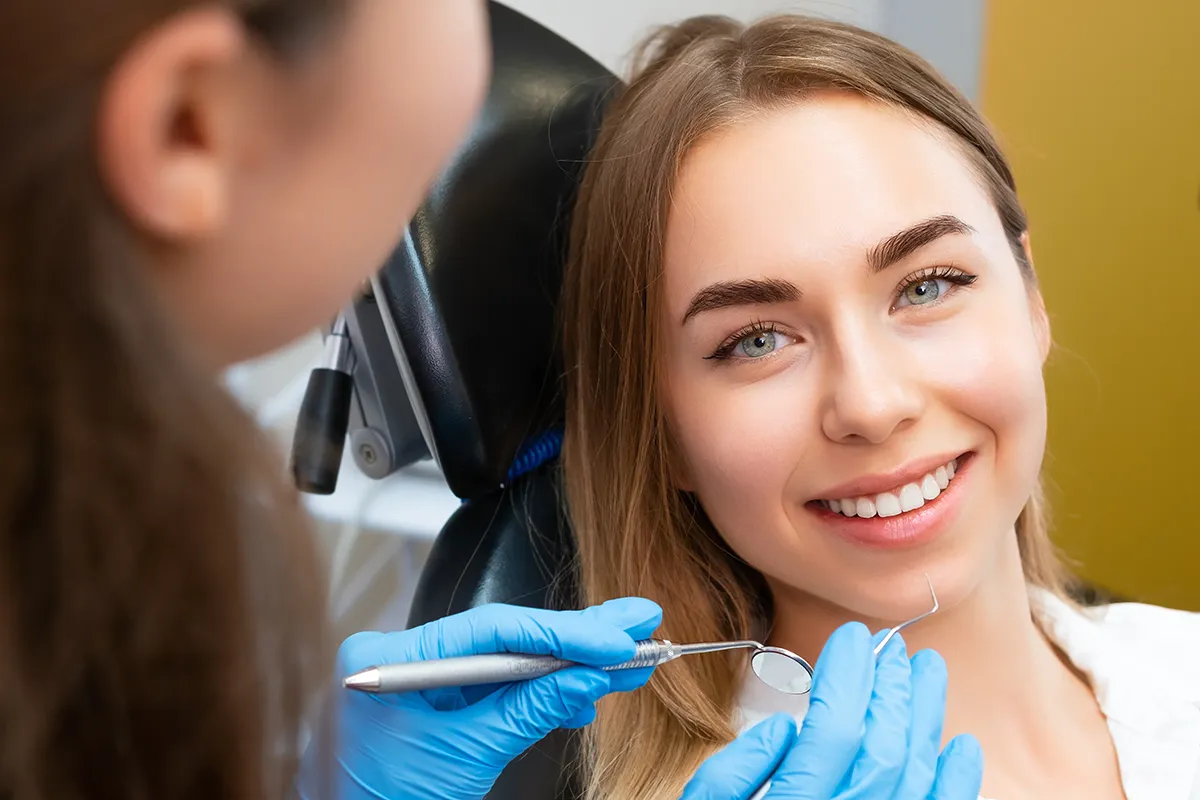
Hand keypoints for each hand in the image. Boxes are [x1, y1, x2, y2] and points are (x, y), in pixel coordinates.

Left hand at [304, 598, 661, 799]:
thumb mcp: (464, 758)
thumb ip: (527, 712)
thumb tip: (587, 679)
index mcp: (392, 657)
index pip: (492, 629)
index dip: (562, 632)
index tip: (613, 640)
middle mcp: (403, 654)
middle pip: (504, 633)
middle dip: (576, 634)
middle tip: (638, 620)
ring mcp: (421, 676)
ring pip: (507, 657)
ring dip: (569, 662)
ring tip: (627, 655)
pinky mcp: (436, 699)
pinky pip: (496, 683)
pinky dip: (541, 689)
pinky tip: (585, 689)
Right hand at [679, 623, 983, 798]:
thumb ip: (732, 778)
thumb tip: (783, 731)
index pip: (834, 730)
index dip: (849, 676)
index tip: (852, 638)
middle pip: (883, 748)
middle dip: (890, 688)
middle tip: (892, 648)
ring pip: (917, 778)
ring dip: (927, 719)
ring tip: (929, 672)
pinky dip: (956, 784)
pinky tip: (959, 745)